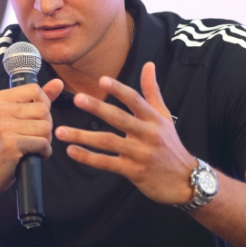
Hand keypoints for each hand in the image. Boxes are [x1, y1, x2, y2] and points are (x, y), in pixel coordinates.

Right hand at [0, 79, 64, 195]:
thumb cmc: (1, 144)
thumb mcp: (14, 116)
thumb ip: (37, 99)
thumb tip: (59, 82)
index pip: (34, 90)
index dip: (43, 105)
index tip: (34, 119)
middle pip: (43, 110)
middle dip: (46, 126)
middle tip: (34, 137)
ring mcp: (3, 127)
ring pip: (45, 127)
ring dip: (45, 140)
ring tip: (33, 146)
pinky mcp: (11, 144)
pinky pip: (42, 143)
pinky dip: (44, 152)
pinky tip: (34, 155)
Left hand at [55, 62, 197, 204]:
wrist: (185, 181)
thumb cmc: (171, 145)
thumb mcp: (164, 117)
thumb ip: (152, 91)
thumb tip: (149, 65)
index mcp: (154, 120)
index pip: (135, 100)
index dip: (119, 89)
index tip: (102, 79)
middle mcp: (148, 135)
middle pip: (120, 119)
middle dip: (98, 108)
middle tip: (77, 98)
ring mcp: (140, 154)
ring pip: (108, 142)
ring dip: (83, 136)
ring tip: (60, 131)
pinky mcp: (134, 171)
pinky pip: (107, 163)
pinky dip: (88, 158)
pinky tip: (71, 151)